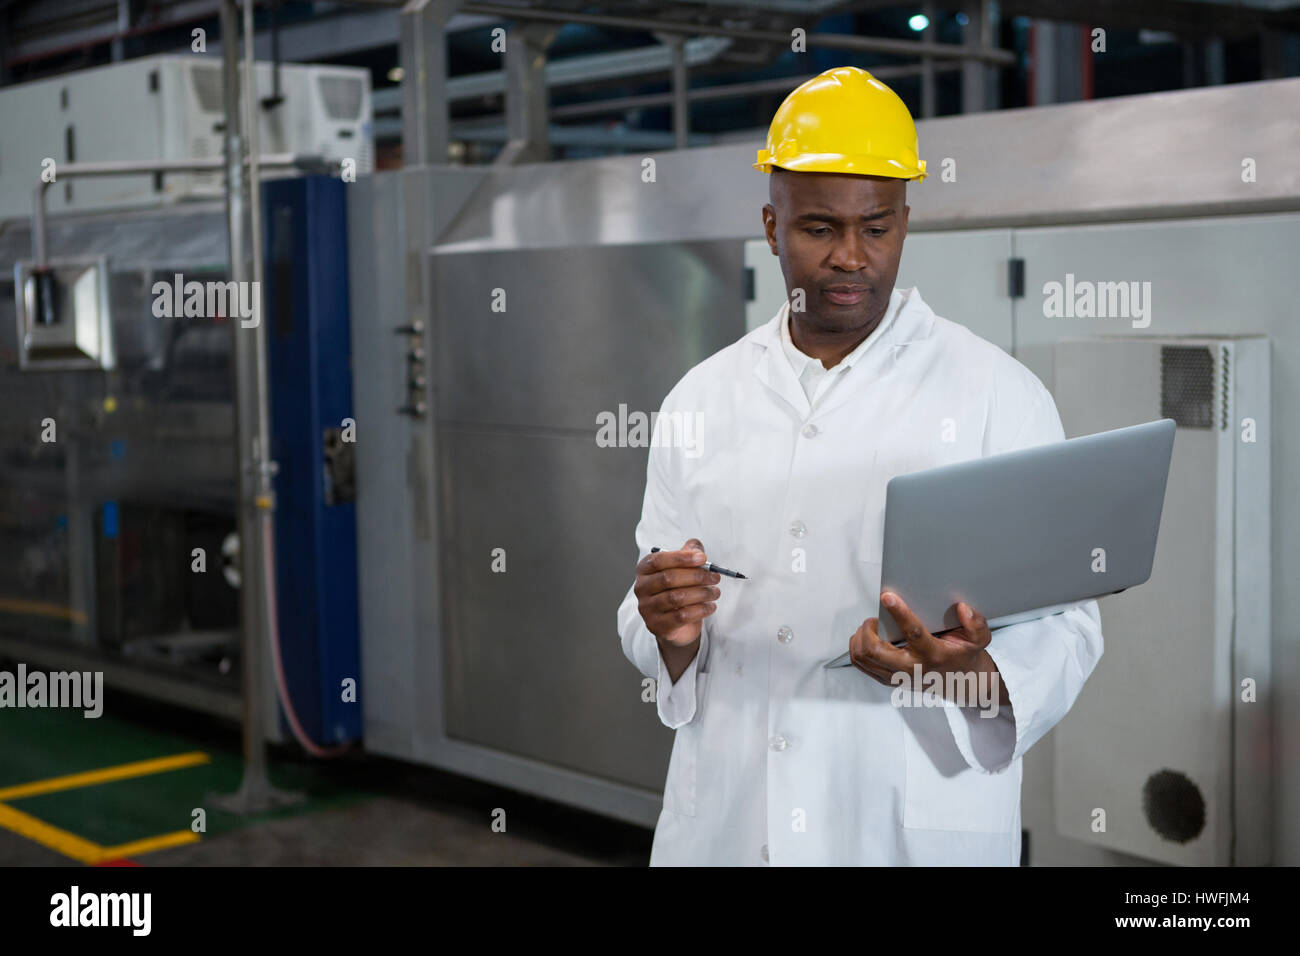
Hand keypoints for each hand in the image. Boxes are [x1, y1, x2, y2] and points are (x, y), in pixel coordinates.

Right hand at [635, 538, 720, 648]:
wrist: (675, 623)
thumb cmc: (678, 589)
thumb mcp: (683, 568)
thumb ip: (689, 553)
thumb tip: (697, 549)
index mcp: (644, 570)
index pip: (659, 560)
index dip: (682, 558)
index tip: (703, 558)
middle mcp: (641, 588)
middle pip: (668, 578)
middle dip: (696, 576)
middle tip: (715, 577)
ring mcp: (647, 608)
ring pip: (676, 598)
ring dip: (701, 593)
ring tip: (715, 592)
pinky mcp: (657, 625)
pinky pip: (681, 616)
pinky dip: (700, 610)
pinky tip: (710, 606)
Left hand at [848, 591, 1007, 707]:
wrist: (961, 683)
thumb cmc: (964, 656)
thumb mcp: (980, 639)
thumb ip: (976, 623)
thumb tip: (962, 608)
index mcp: (934, 654)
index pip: (913, 633)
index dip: (899, 613)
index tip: (887, 596)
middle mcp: (912, 668)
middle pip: (874, 650)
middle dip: (867, 629)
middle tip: (874, 619)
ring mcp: (897, 677)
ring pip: (863, 658)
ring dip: (860, 637)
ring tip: (871, 627)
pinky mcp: (888, 680)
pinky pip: (861, 664)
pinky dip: (858, 647)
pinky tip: (868, 638)